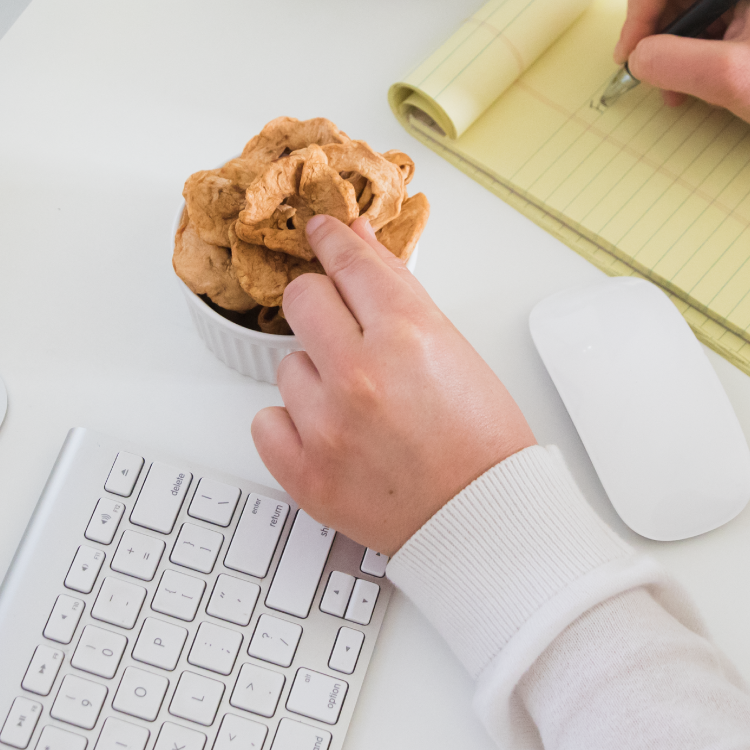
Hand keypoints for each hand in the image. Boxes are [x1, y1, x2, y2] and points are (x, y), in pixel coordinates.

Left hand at [251, 215, 534, 553]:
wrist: (483, 518)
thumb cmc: (480, 436)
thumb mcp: (449, 344)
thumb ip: (395, 285)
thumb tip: (356, 238)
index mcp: (406, 335)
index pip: (347, 261)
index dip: (332, 241)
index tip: (321, 231)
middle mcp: (361, 375)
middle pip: (301, 299)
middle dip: (322, 307)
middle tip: (348, 335)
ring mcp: (328, 427)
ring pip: (287, 366)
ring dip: (317, 378)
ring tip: (361, 406)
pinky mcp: (305, 474)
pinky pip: (267, 421)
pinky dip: (293, 427)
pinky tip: (332, 435)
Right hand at [613, 0, 749, 145]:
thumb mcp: (730, 77)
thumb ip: (670, 62)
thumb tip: (636, 58)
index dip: (637, 16)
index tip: (633, 57)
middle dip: (654, 37)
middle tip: (653, 76)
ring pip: (685, 13)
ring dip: (671, 52)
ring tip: (679, 89)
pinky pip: (706, 28)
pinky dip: (691, 57)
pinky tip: (696, 86)